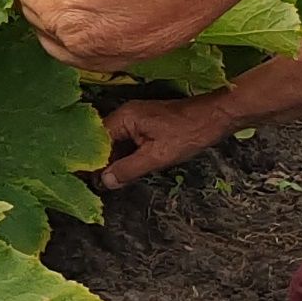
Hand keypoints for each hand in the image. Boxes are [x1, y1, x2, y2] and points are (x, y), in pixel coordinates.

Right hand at [97, 92, 232, 188]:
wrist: (215, 116)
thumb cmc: (188, 134)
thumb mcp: (157, 156)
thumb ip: (129, 169)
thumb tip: (105, 182)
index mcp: (123, 118)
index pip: (95, 141)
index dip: (91, 162)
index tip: (86, 181)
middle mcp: (125, 114)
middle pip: (103, 141)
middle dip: (101, 163)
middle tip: (98, 186)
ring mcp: (135, 118)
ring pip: (115, 142)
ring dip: (113, 160)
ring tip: (109, 181)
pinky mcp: (145, 123)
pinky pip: (127, 141)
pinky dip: (125, 155)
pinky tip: (125, 170)